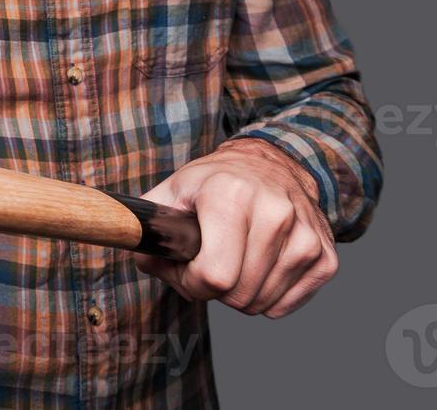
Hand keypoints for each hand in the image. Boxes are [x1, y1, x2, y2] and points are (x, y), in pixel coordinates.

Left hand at [135, 139, 337, 317]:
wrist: (270, 165)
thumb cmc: (214, 183)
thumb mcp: (171, 191)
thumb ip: (147, 227)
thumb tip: (146, 260)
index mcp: (231, 196)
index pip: (214, 275)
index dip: (190, 283)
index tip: (185, 268)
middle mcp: (276, 213)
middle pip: (238, 295)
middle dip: (214, 290)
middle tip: (208, 262)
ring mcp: (306, 235)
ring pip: (263, 303)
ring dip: (241, 293)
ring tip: (233, 259)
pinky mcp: (325, 256)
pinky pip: (287, 305)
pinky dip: (267, 296)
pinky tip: (258, 266)